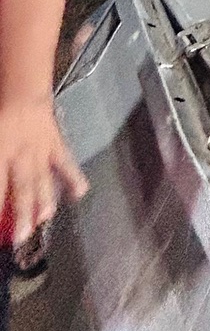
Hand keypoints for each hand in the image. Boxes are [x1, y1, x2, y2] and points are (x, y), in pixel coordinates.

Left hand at [0, 100, 87, 245]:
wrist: (22, 94)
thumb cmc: (1, 119)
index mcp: (0, 153)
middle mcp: (21, 155)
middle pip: (21, 187)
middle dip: (22, 212)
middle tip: (22, 236)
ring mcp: (41, 151)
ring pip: (43, 178)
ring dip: (44, 200)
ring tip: (45, 219)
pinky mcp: (56, 145)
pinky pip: (65, 162)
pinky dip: (74, 177)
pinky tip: (80, 192)